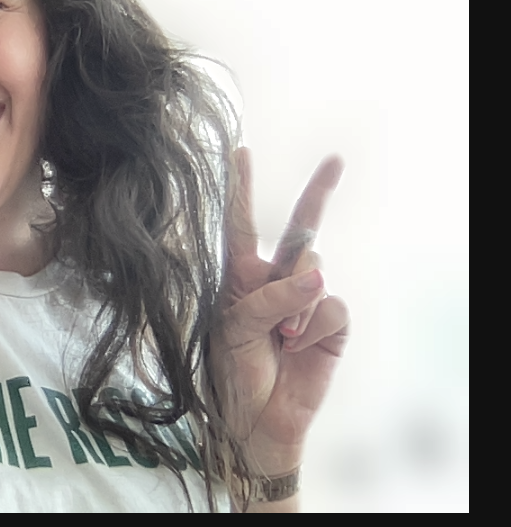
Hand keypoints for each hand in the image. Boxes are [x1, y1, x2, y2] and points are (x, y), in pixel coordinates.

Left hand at [211, 148, 349, 475]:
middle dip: (319, 191)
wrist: (256, 419)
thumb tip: (318, 278)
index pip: (241, 222)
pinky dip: (315, 326)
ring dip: (297, 302)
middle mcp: (276, 278)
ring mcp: (307, 299)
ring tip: (281, 337)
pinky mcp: (331, 324)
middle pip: (302, 228)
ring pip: (314, 269)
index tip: (242, 150)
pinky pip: (332, 306)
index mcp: (241, 273)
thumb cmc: (232, 368)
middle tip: (335, 160)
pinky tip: (299, 347)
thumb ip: (268, 296)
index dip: (241, 187)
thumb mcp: (233, 326)